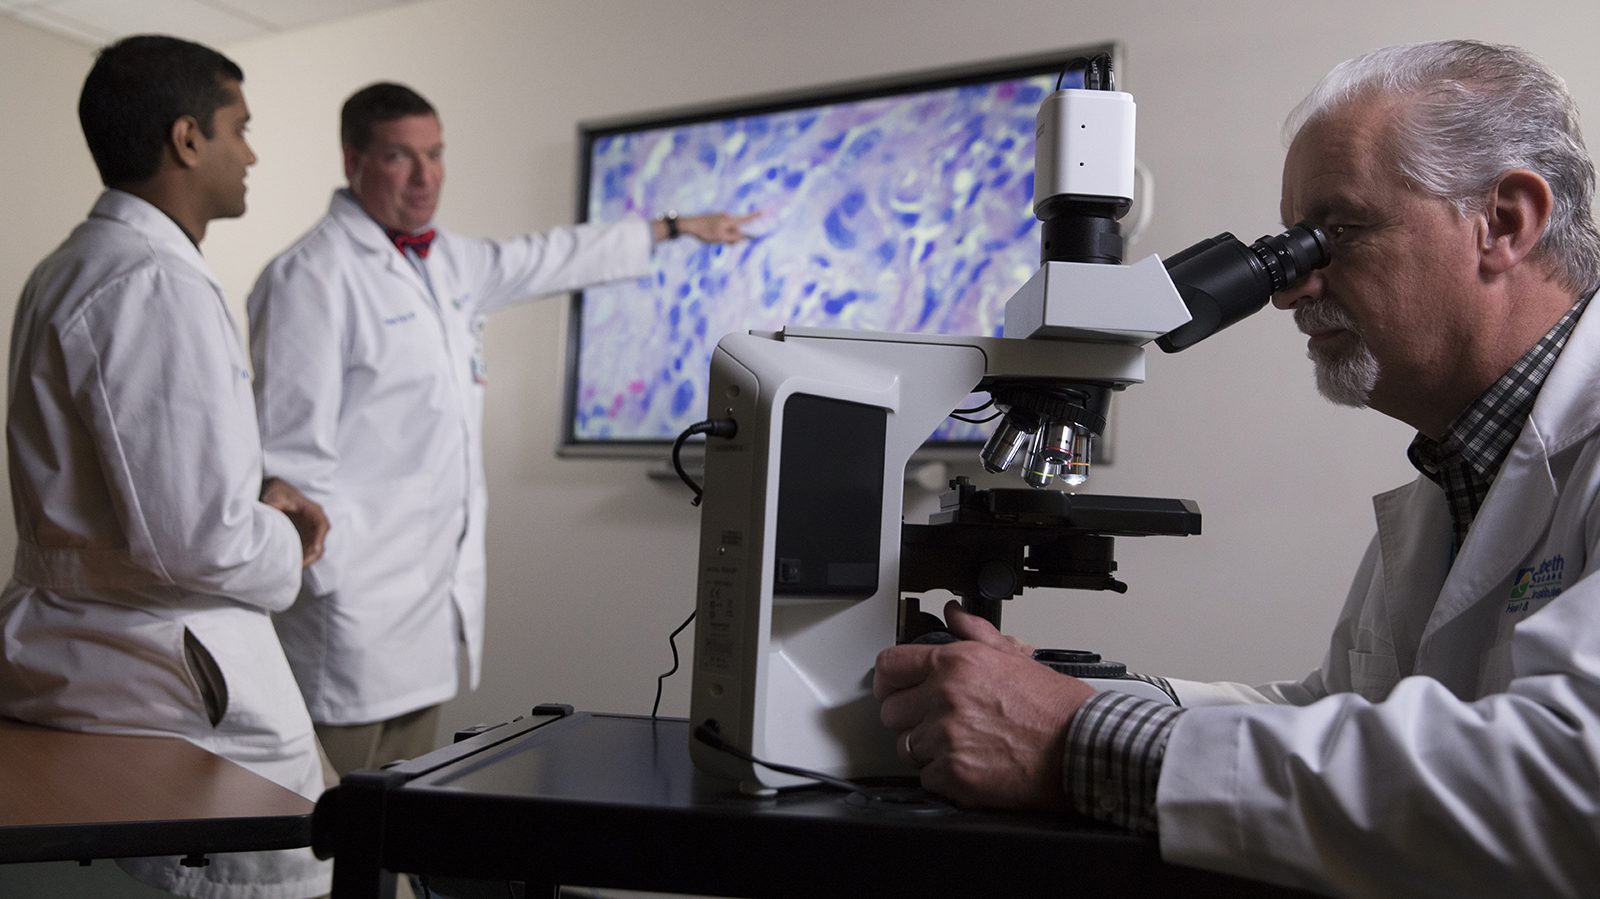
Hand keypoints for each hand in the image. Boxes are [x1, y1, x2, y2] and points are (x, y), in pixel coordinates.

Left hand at [260, 477, 327, 567]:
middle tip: (300, 565)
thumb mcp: (276, 495)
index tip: (315, 550)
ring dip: (307, 559)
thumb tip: (280, 507)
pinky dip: (302, 559)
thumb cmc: (278, 494)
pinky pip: (308, 552)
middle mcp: (315, 522)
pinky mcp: (306, 538)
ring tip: (294, 568)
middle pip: (320, 542)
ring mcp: (311, 532)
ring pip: (315, 550)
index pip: (322, 525)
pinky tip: (291, 566)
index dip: (320, 538)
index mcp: (313, 511)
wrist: (276, 494)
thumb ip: (277, 502)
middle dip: (312, 555)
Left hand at [676, 210, 759, 243]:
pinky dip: (721, 234)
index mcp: (729, 220)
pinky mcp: (715, 219)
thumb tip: (743, 238)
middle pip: (736, 229)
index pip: (745, 219)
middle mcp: (727, 217)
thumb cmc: (705, 232)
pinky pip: (723, 228)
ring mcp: (720, 217)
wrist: (689, 224)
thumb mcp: (720, 238)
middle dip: (734, 237)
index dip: (754, 217)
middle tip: (722, 241)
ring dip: (726, 237)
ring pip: (729, 230)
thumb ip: (733, 239)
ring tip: (712, 238)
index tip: (763, 212)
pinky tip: (710, 236)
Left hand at [874, 599, 1093, 810]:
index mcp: (955, 663)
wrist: (1081, 748)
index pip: (889, 665)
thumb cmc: (1055, 707)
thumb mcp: (1015, 656)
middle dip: (910, 718)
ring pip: (906, 746)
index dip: (888, 680)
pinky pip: (925, 778)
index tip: (892, 688)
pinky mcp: (953, 775)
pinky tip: (971, 766)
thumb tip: (954, 614)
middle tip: (936, 721)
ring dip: (927, 749)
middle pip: (890, 710)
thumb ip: (976, 633)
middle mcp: (944, 697)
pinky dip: (944, 777)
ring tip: (962, 744)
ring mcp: (946, 738)